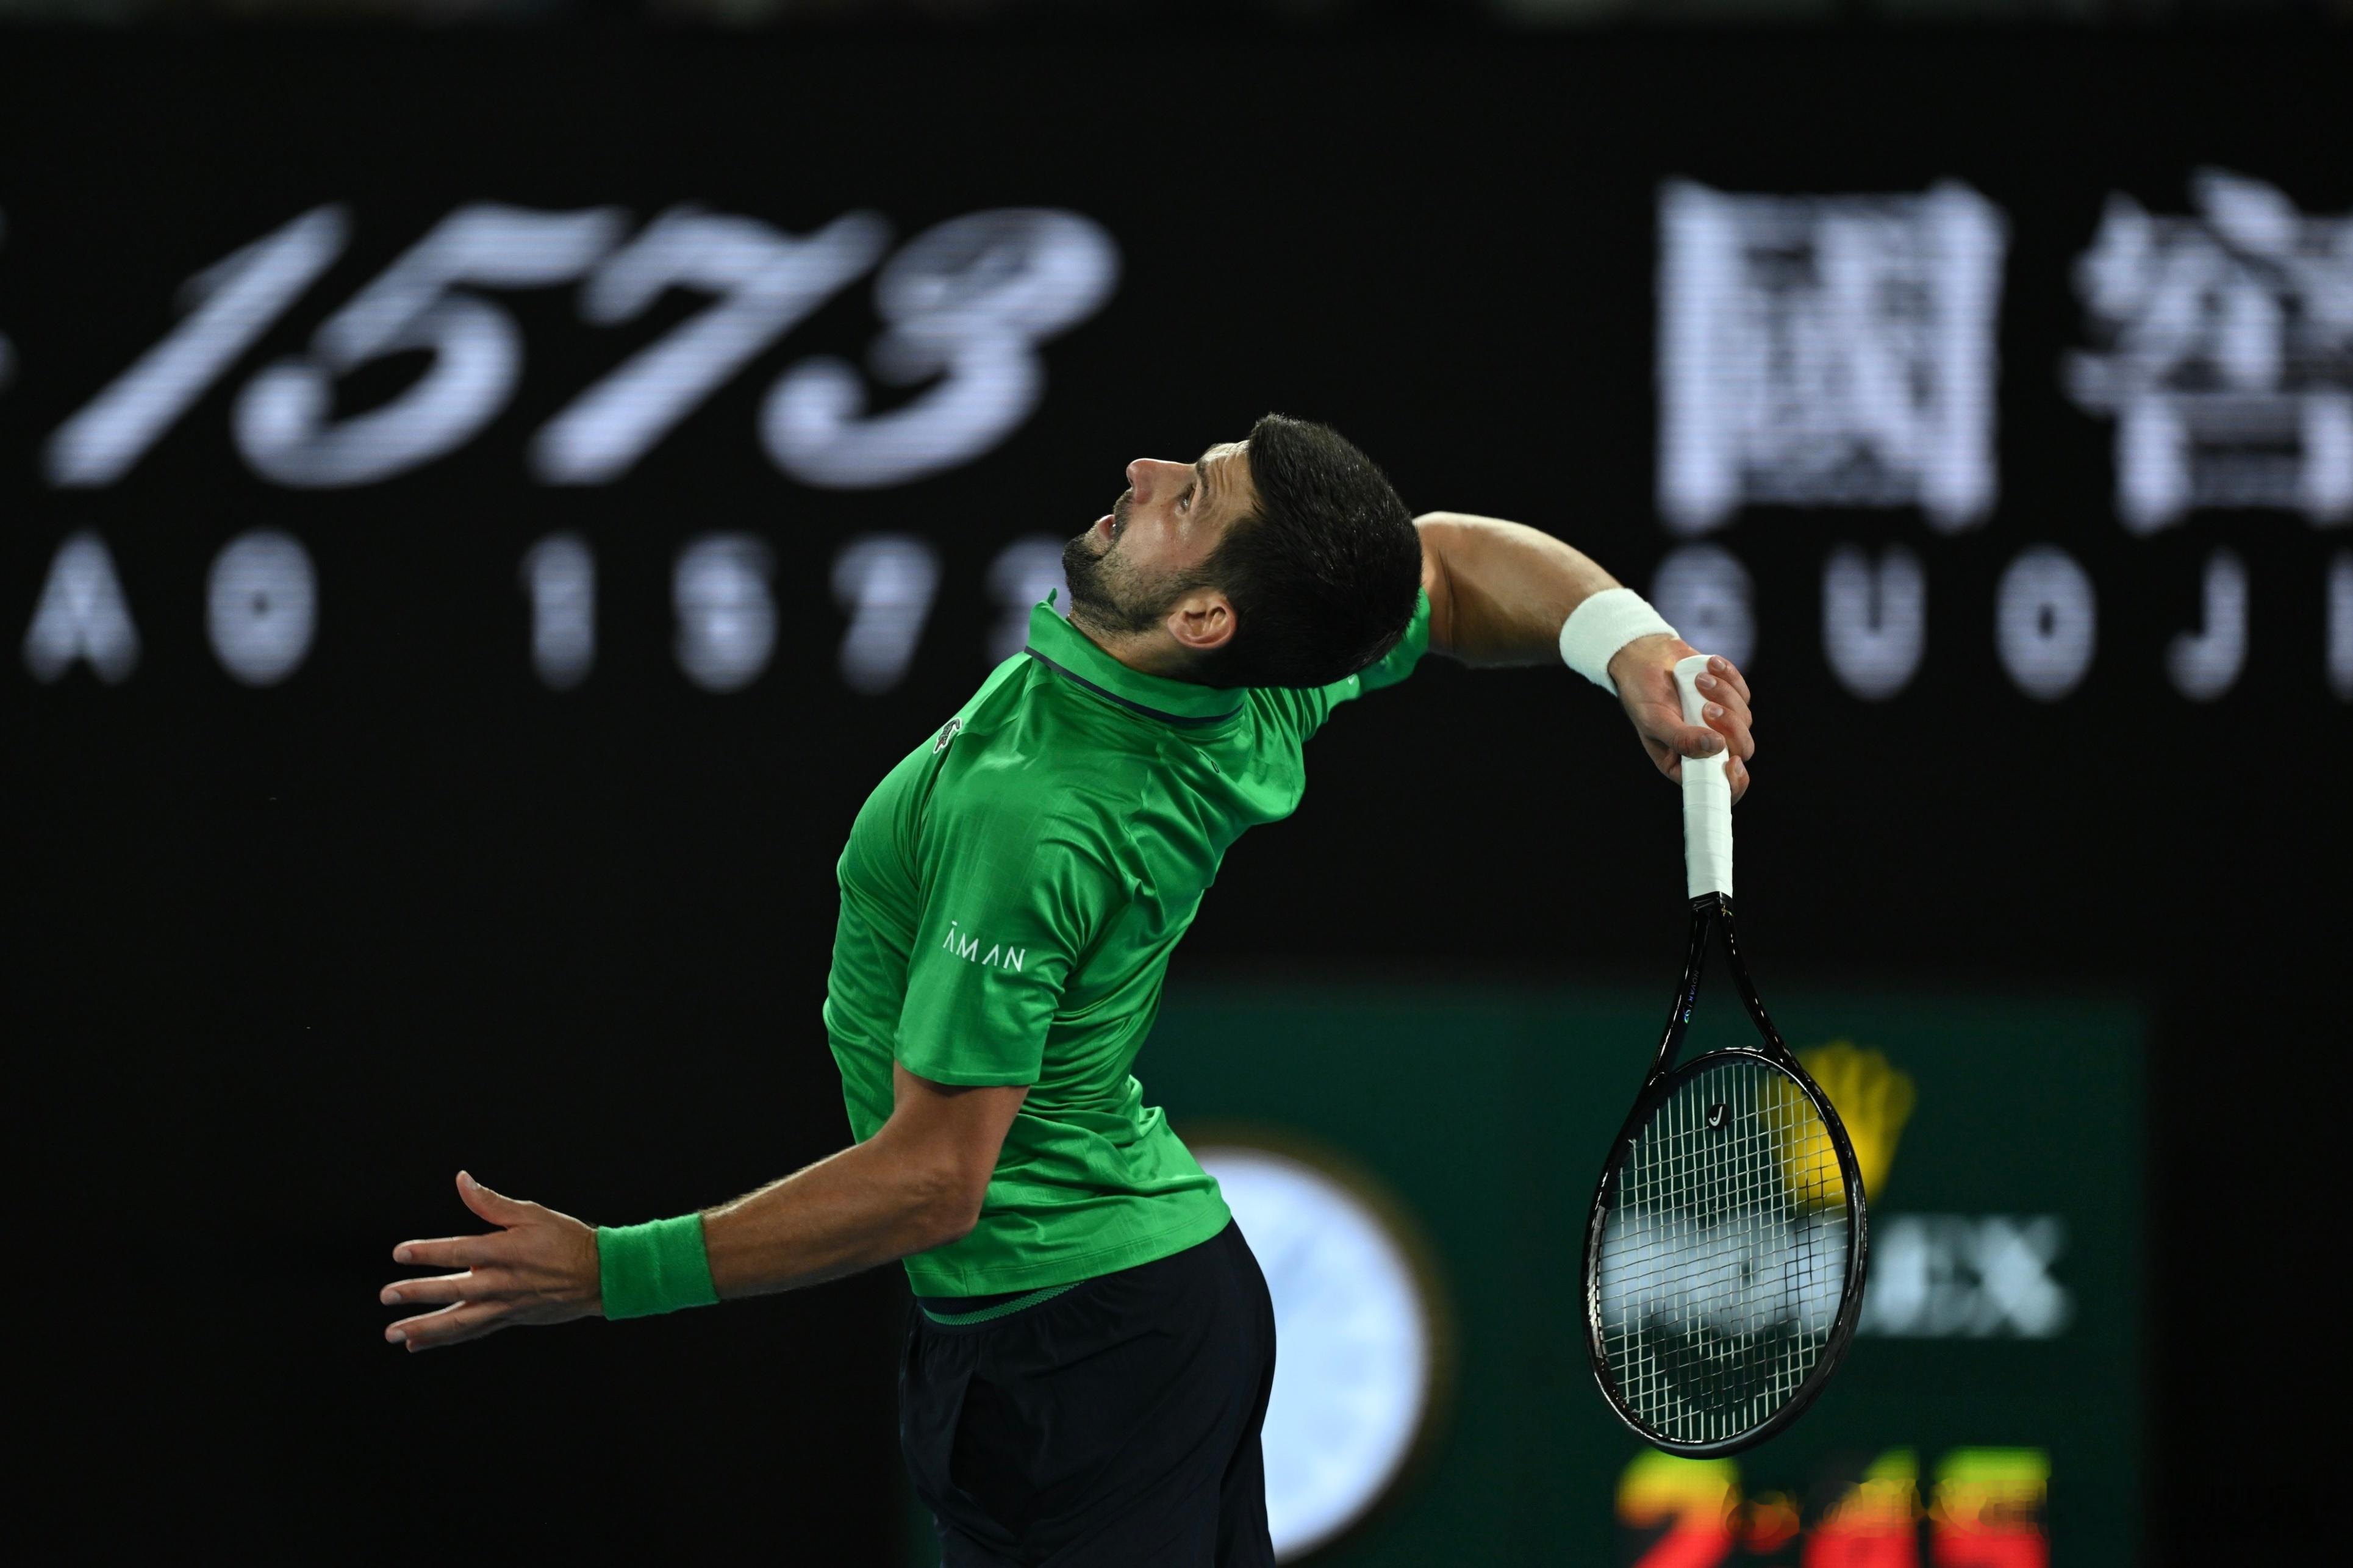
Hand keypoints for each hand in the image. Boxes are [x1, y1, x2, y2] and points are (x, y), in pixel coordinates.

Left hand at [381, 1171, 600, 1352]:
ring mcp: (505, 1305)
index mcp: (506, 1251)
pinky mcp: (509, 1319)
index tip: (400, 1252)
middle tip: (386, 1296)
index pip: (459, 1251)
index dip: (428, 1252)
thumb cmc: (566, 1239)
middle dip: (416, 1294)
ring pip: (459, 1321)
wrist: (599, 1276)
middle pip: (453, 1290)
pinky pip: (472, 1333)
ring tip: (394, 1334)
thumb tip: (462, 1180)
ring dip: (424, 1328)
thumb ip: (491, 1202)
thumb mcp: (531, 1213)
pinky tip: (418, 1343)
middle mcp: (502, 1282)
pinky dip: (444, 1339)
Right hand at [1607, 636, 1755, 803]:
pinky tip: (1709, 666)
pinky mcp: (1729, 698)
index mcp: (1686, 763)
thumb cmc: (1642, 695)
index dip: (1733, 781)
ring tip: (1699, 679)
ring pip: (1744, 718)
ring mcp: (1721, 723)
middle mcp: (1707, 747)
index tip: (1730, 761)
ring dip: (1724, 695)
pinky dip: (1729, 677)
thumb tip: (1716, 747)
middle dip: (1730, 727)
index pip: (1720, 787)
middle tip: (1706, 707)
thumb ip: (1681, 738)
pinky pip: (1743, 692)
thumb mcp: (1654, 720)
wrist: (1645, 658)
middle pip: (1741, 749)